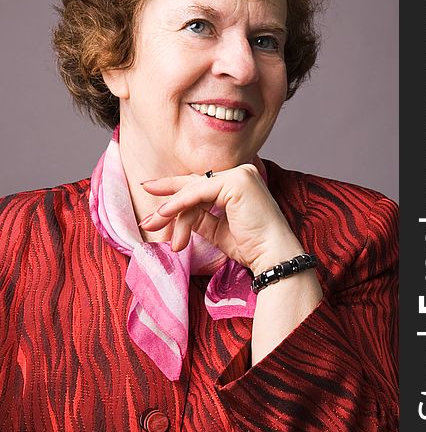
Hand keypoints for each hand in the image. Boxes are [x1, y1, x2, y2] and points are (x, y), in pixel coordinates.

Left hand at [139, 164, 304, 273]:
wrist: (273, 257)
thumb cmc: (251, 247)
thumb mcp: (217, 230)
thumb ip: (199, 217)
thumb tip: (175, 213)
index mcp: (239, 183)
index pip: (202, 185)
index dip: (176, 191)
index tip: (154, 199)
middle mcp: (241, 173)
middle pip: (194, 185)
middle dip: (167, 199)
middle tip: (146, 213)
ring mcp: (239, 175)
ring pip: (194, 190)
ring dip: (171, 210)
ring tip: (154, 226)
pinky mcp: (236, 182)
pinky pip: (198, 192)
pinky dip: (178, 203)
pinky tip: (163, 213)